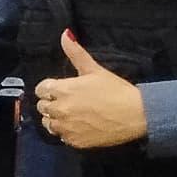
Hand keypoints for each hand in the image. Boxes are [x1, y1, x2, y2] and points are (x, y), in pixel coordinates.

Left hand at [34, 35, 149, 149]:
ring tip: (73, 113)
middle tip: (70, 100)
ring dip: (56, 118)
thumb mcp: (94, 69)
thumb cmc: (116, 90)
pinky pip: (62, 137)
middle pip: (43, 106)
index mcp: (62, 90)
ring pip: (49, 123)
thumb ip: (76, 53)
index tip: (62, 88)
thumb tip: (64, 34)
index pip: (41, 89)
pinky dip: (67, 131)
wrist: (135, 115)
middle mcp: (59, 110)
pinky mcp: (74, 142)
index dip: (50, 87)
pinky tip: (80, 125)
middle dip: (53, 102)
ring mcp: (66, 128)